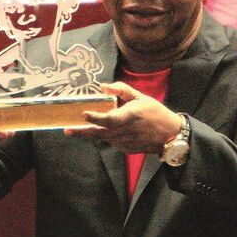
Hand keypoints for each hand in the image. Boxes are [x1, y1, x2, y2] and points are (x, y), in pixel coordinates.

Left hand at [65, 82, 182, 153]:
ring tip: (78, 129)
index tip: (83, 114)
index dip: (95, 117)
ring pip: (104, 137)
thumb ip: (121, 90)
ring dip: (92, 133)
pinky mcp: (126, 149)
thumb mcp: (140, 97)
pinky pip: (112, 141)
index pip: (109, 119)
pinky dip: (108, 135)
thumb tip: (103, 87)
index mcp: (129, 117)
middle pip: (99, 133)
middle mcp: (124, 132)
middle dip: (81, 132)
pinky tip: (112, 130)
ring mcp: (124, 142)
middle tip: (67, 130)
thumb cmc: (155, 113)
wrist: (170, 135)